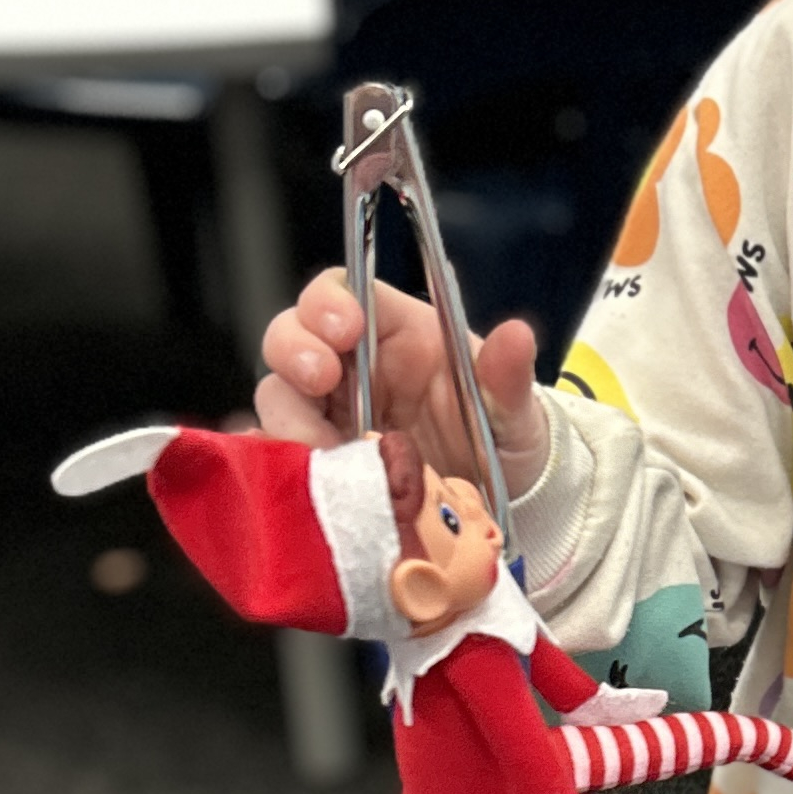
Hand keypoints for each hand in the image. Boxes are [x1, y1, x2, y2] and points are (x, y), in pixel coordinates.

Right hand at [255, 271, 550, 495]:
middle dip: (295, 351)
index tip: (346, 329)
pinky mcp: (321, 457)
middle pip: (293, 333)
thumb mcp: (514, 411)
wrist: (503, 503)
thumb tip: (517, 336)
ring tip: (325, 450)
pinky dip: (275, 457)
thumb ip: (508, 376)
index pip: (345, 290)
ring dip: (289, 416)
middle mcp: (355, 366)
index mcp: (399, 332)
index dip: (330, 301)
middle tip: (320, 380)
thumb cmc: (504, 437)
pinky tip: (295, 475)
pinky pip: (278, 448)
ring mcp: (332, 412)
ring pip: (279, 393)